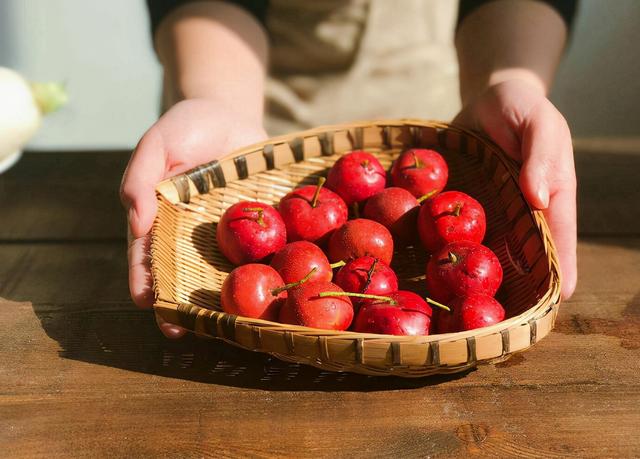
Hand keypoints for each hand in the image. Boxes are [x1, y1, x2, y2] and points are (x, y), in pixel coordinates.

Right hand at [120, 98, 266, 335]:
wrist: (230, 114)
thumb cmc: (187, 127)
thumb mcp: (158, 143)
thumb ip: (141, 177)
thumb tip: (136, 220)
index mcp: (160, 218)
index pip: (146, 255)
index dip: (144, 279)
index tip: (147, 303)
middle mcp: (190, 234)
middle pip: (181, 273)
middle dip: (179, 303)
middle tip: (180, 330)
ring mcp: (223, 234)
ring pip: (218, 271)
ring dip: (218, 297)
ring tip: (222, 324)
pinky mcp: (252, 227)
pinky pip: (254, 252)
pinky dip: (256, 271)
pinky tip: (263, 290)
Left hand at [453, 79, 576, 298]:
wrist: (489, 97)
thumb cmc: (522, 107)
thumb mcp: (539, 123)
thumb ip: (541, 157)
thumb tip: (536, 198)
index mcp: (551, 196)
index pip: (559, 241)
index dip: (558, 272)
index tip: (552, 305)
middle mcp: (522, 211)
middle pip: (525, 255)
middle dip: (518, 285)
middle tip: (503, 316)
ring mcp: (493, 210)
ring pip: (490, 249)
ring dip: (480, 272)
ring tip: (466, 305)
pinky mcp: (465, 203)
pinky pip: (457, 228)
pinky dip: (449, 246)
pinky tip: (434, 267)